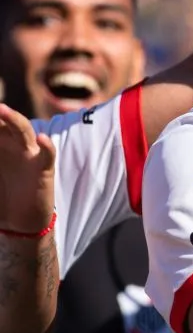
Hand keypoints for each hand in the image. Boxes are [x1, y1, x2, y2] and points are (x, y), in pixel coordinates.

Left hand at [0, 104, 54, 233]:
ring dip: (14, 119)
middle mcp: (13, 146)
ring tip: (1, 109)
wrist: (20, 222)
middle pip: (4, 122)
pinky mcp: (43, 170)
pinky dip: (47, 147)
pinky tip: (43, 139)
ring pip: (25, 131)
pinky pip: (48, 155)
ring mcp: (30, 156)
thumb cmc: (2, 197)